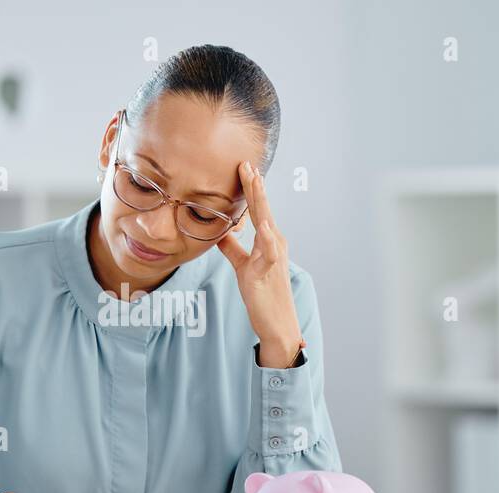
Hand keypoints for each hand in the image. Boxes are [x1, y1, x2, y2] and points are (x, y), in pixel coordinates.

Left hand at [216, 161, 303, 367]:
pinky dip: (266, 238)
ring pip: (267, 223)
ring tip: (254, 180)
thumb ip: (233, 248)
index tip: (242, 167)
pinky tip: (263, 225)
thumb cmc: (263, 295)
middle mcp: (275, 244)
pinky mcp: (269, 272)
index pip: (257, 209)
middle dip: (254, 186)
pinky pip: (269, 252)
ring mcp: (274, 257)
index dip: (250, 188)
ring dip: (261, 201)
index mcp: (268, 241)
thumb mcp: (244, 266)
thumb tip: (220, 233)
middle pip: (263, 209)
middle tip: (246, 162)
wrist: (278, 324)